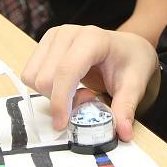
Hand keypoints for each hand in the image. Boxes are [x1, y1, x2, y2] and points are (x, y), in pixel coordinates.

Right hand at [21, 24, 157, 140]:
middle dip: (61, 100)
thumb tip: (123, 133)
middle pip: (46, 78)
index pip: (66, 71)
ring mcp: (54, 36)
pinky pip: (31, 74)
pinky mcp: (45, 43)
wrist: (127, 47)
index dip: (61, 101)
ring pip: (34, 77)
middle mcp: (68, 33)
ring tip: (77, 91)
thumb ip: (126, 108)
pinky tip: (67, 85)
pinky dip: (46, 88)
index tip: (62, 125)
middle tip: (87, 100)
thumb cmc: (131, 62)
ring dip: (52, 94)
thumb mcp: (135, 85)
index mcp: (92, 38)